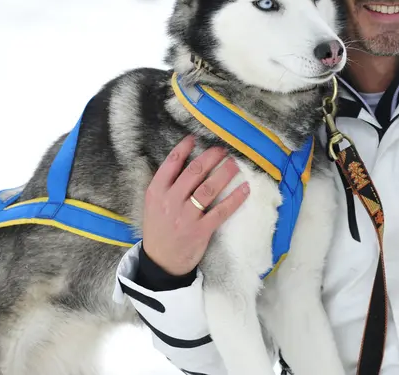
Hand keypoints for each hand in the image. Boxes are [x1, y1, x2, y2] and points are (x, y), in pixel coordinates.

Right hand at [142, 135, 247, 275]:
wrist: (161, 262)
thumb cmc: (160, 229)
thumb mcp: (153, 205)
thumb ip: (166, 185)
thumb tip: (187, 162)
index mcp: (156, 193)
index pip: (170, 164)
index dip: (183, 148)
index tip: (194, 138)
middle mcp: (170, 202)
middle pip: (194, 172)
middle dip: (211, 157)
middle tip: (222, 150)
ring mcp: (186, 217)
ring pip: (209, 188)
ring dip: (225, 173)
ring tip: (235, 164)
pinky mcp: (201, 230)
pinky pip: (221, 211)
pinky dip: (235, 199)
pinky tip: (245, 189)